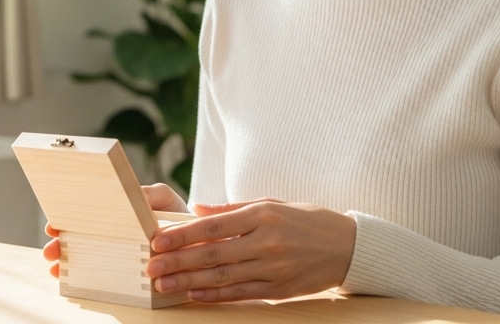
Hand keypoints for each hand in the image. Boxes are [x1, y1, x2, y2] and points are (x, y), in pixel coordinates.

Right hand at [41, 183, 187, 277]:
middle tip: (50, 250)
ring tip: (56, 268)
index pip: (84, 218)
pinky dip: (86, 280)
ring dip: (68, 264)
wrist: (197, 240)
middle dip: (60, 245)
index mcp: (116, 216)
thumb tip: (134, 195)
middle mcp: (112, 237)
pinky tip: (73, 282)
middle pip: (79, 240)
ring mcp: (118, 256)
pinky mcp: (128, 276)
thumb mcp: (163, 198)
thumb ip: (149, 194)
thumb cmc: (176, 215)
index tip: (53, 226)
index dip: (66, 220)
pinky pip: (104, 278)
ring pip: (85, 260)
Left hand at [145, 199, 355, 301]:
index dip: (183, 235)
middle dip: (178, 261)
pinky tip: (194, 294)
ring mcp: (273, 268)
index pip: (214, 226)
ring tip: (164, 284)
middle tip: (151, 267)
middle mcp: (267, 242)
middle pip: (213, 254)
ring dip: (189, 282)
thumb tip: (197, 208)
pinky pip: (241, 294)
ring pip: (223, 278)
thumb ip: (233, 209)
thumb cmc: (306, 220)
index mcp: (263, 215)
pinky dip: (215, 295)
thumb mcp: (272, 203)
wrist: (348, 247)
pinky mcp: (279, 289)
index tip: (158, 240)